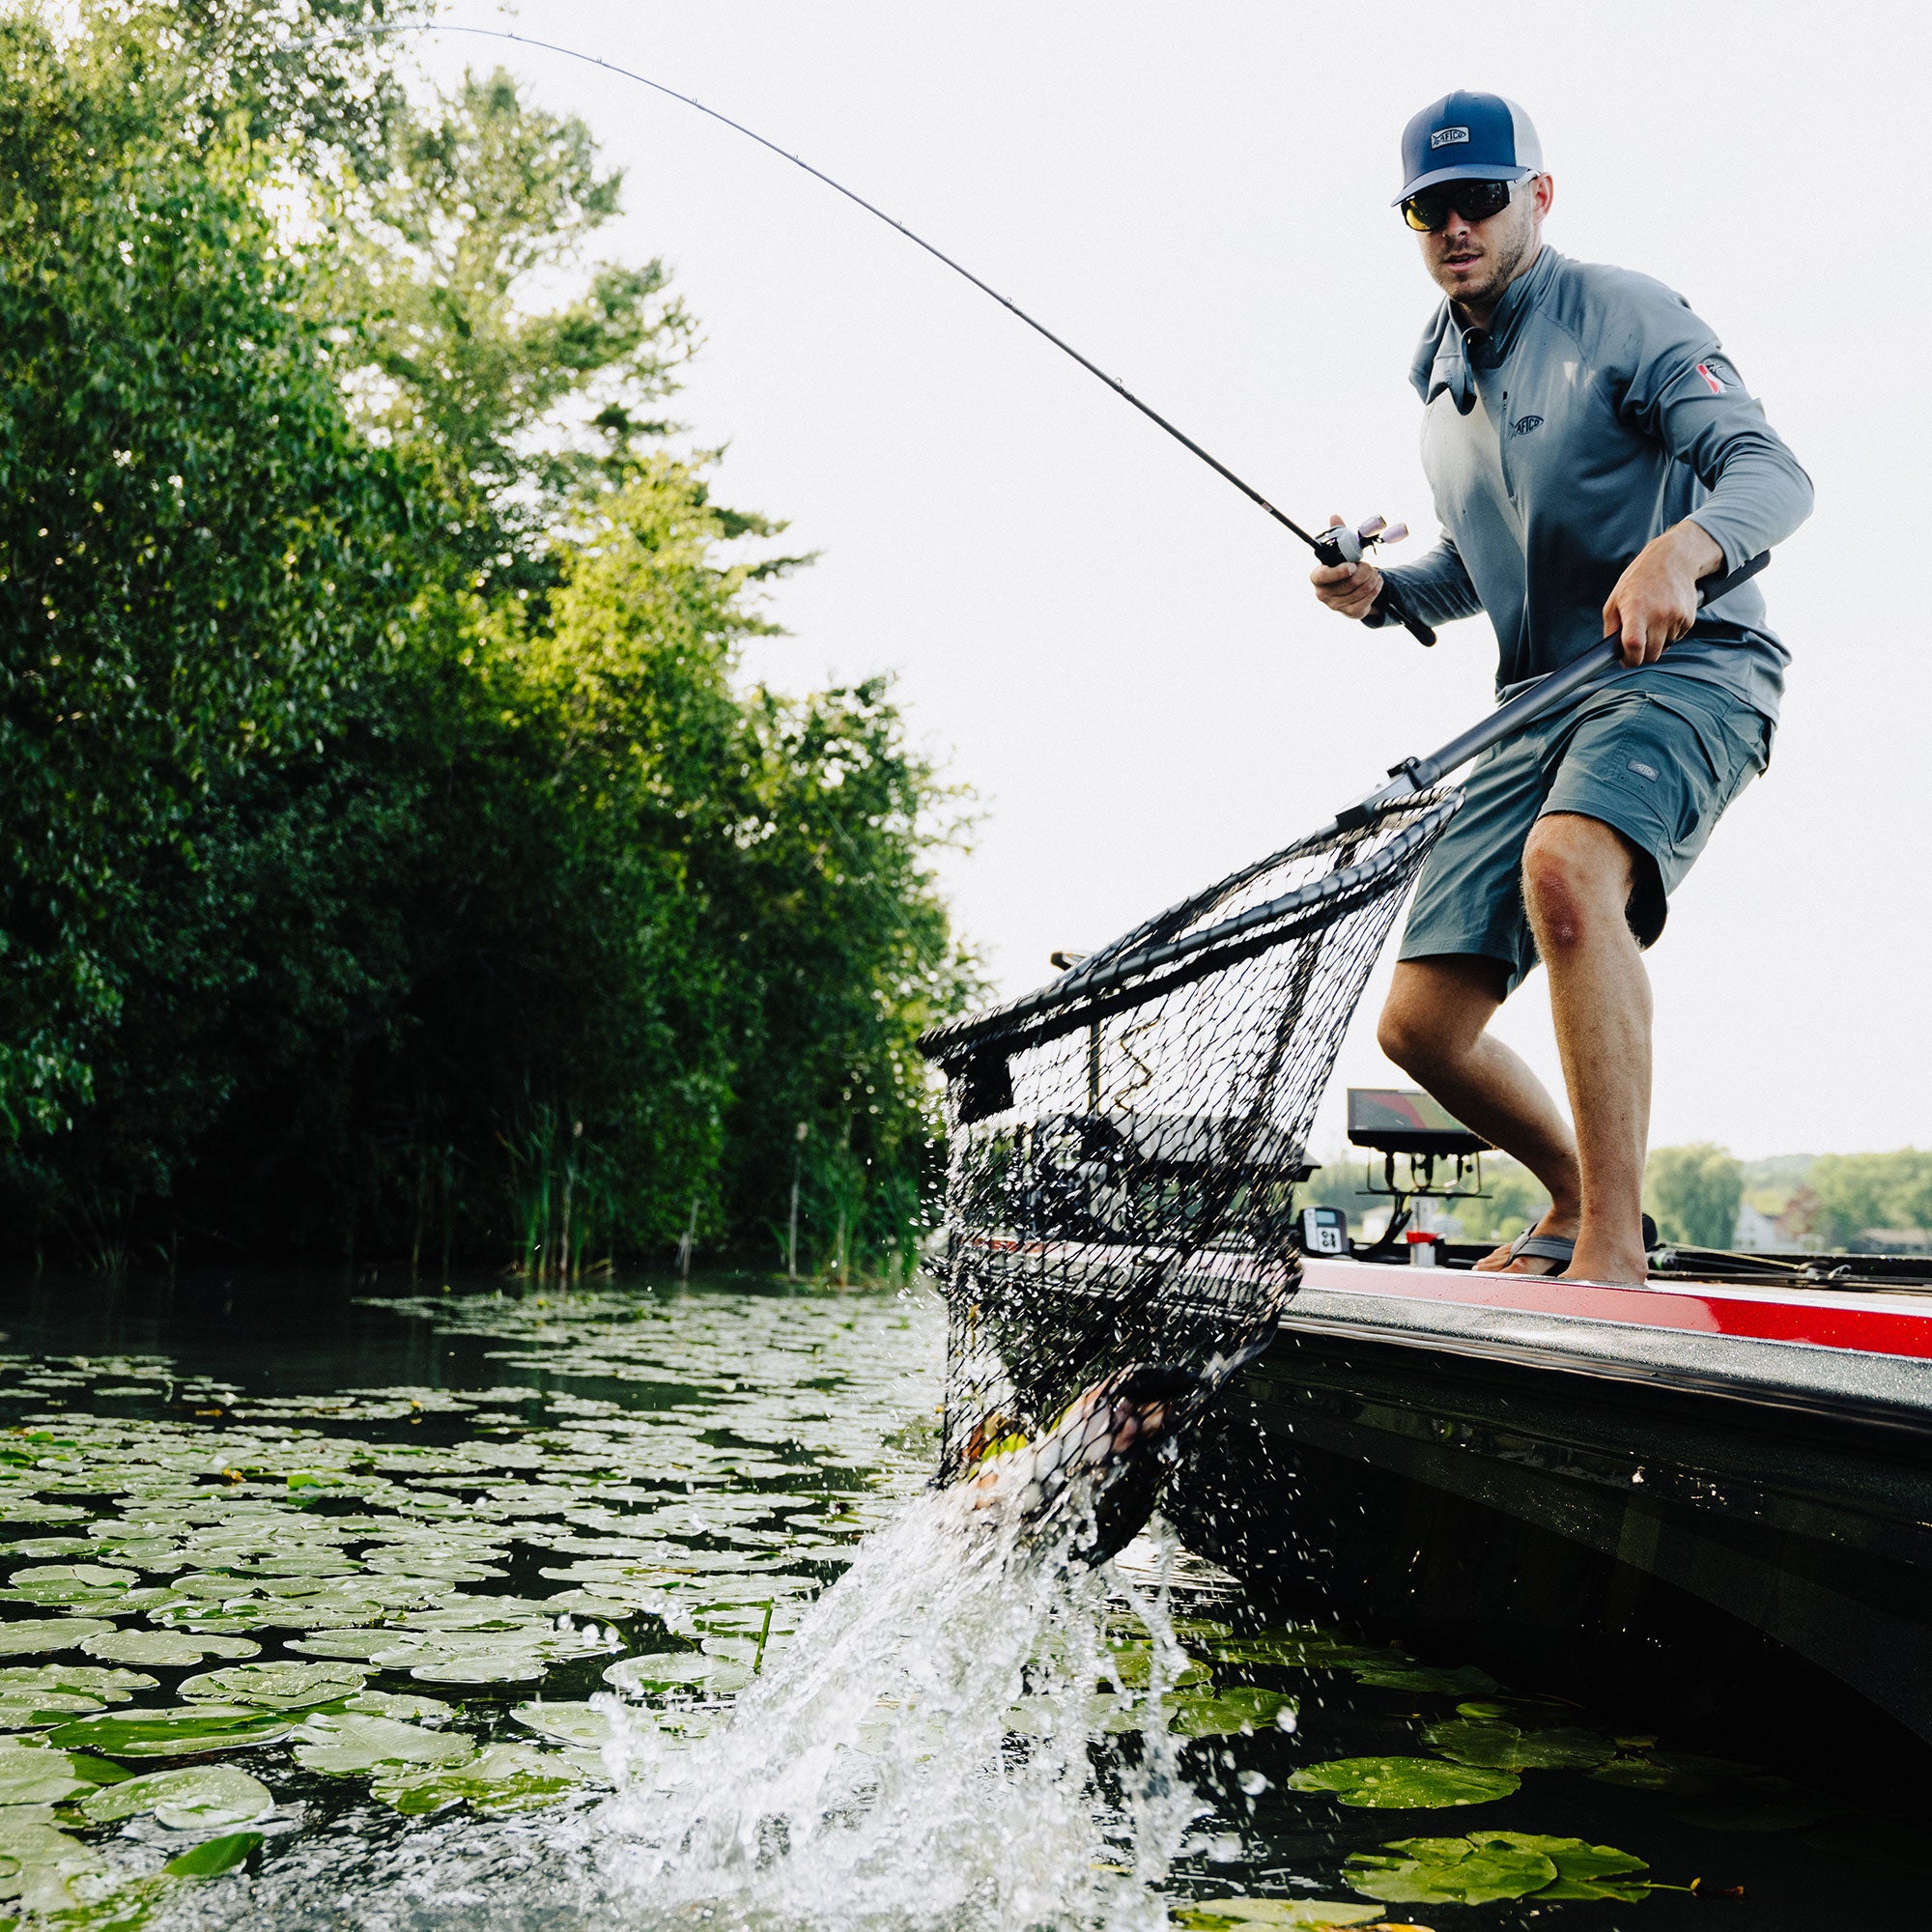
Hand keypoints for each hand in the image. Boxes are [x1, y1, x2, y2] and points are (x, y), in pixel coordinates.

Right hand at [1310, 513, 1383, 620]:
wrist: (1351, 591)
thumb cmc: (1343, 567)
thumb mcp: (1340, 550)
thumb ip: (1338, 533)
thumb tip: (1334, 516)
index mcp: (1317, 577)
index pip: (1324, 576)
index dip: (1339, 572)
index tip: (1352, 566)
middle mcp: (1323, 594)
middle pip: (1350, 581)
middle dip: (1366, 570)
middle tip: (1369, 565)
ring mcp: (1337, 606)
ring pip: (1362, 588)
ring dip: (1374, 577)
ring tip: (1373, 573)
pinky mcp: (1351, 613)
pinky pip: (1369, 599)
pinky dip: (1377, 588)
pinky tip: (1376, 583)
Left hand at [1602, 520, 1723, 665]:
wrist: (1672, 560)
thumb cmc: (1638, 581)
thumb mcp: (1614, 601)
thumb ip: (1611, 628)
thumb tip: (1612, 651)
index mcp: (1636, 611)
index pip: (1634, 646)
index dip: (1630, 659)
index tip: (1626, 659)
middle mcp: (1658, 615)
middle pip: (1651, 655)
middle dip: (1642, 653)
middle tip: (1637, 642)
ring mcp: (1676, 617)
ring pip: (1665, 647)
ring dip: (1657, 642)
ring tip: (1652, 621)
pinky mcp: (1689, 618)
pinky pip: (1677, 637)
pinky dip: (1670, 633)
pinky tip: (1664, 615)